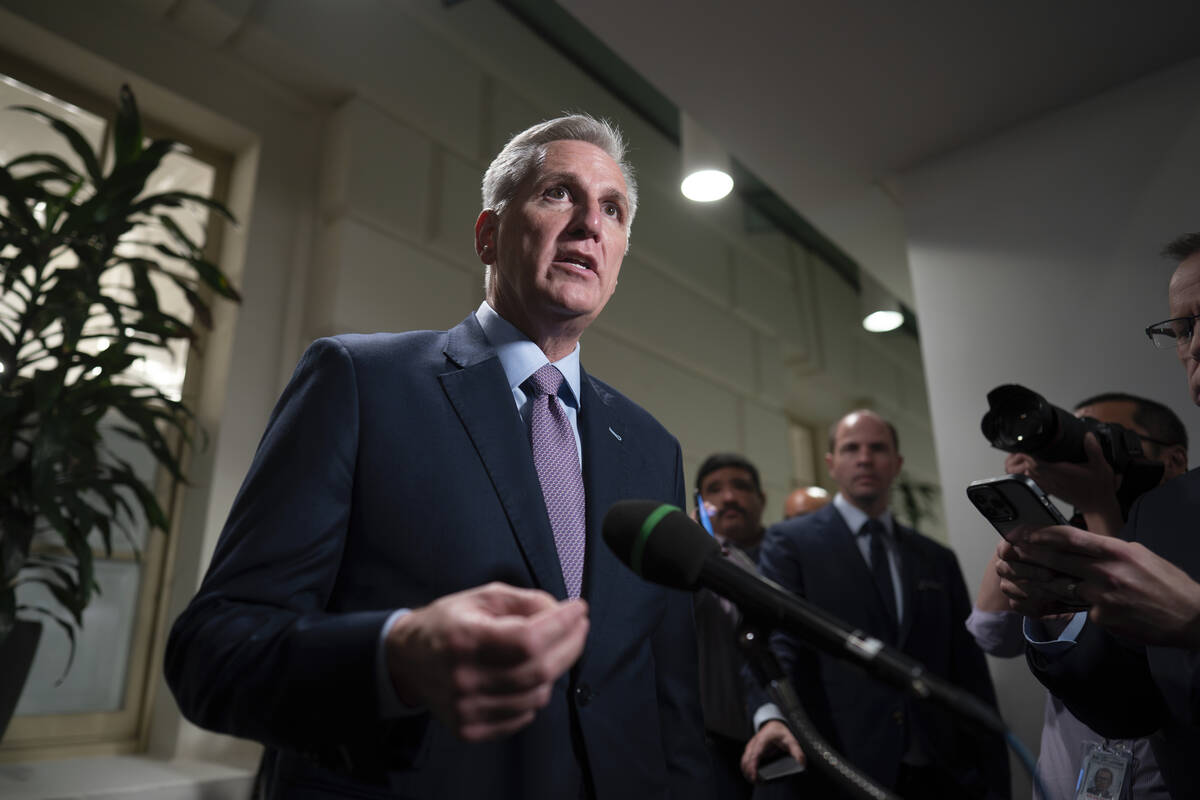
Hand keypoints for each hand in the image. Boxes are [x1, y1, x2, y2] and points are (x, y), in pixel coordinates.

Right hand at [385, 582, 588, 741]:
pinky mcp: (469, 729)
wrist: (407, 658)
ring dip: (553, 671)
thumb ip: (525, 601)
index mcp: (465, 639)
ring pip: (536, 697)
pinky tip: (529, 677)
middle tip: (579, 628)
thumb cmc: (448, 623)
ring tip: (549, 651)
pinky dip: (534, 696)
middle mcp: (464, 678)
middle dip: (570, 646)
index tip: (578, 610)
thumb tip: (561, 613)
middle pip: (538, 670)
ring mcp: (466, 709)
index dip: (561, 625)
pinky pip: (522, 718)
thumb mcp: (482, 597)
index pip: (528, 638)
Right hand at [741, 720, 804, 781]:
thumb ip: (797, 752)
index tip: (755, 777)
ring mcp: (750, 747)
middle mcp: (754, 744)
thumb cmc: (781, 733)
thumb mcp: (791, 740)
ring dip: (747, 773)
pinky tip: (754, 777)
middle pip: (746, 761)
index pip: (755, 755)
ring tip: (758, 782)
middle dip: (750, 773)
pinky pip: (744, 762)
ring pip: (743, 762)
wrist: (773, 724)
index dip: (753, 767)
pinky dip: (747, 770)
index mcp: (763, 740)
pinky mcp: (749, 751)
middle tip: (760, 783)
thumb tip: (801, 764)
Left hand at [1004, 435, 1120, 524]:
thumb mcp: (1101, 466)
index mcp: (1061, 473)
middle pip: (1030, 467)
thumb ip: (1094, 450)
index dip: (1030, 454)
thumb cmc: (1099, 488)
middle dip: (1027, 456)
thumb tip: (1088, 436)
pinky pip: (1036, 479)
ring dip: (1028, 464)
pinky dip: (1032, 472)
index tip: (1029, 444)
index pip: (1037, 463)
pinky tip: (1037, 465)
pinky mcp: (1051, 490)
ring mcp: (1051, 486)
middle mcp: (1053, 480)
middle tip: (1030, 445)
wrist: (1097, 506)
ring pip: (1031, 474)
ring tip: (1031, 453)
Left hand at [1006, 525, 1199, 647]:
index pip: (1071, 537)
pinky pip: (1077, 608)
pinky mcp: (1101, 618)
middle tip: (1007, 552)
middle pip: (1057, 560)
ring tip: (1012, 578)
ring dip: (1033, 582)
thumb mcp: (1139, 555)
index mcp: (1117, 551)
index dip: (1043, 534)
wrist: (1191, 618)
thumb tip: (1081, 547)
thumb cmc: (1166, 583)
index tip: (1024, 532)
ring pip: (1059, 586)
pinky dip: (1063, 605)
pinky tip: (1043, 605)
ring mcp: (1102, 597)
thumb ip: (1108, 550)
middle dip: (1028, 556)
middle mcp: (1106, 571)